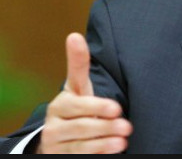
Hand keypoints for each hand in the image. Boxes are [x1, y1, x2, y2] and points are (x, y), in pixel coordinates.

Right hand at [36, 33, 132, 153]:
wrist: (57, 138)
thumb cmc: (75, 107)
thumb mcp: (77, 86)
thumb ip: (78, 64)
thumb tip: (74, 35)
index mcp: (61, 104)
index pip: (79, 106)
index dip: (97, 107)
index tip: (116, 108)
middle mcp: (54, 124)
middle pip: (82, 126)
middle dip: (106, 126)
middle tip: (127, 127)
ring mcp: (56, 144)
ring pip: (81, 146)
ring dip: (103, 144)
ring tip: (122, 141)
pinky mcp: (58, 158)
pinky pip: (79, 158)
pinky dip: (97, 155)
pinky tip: (113, 152)